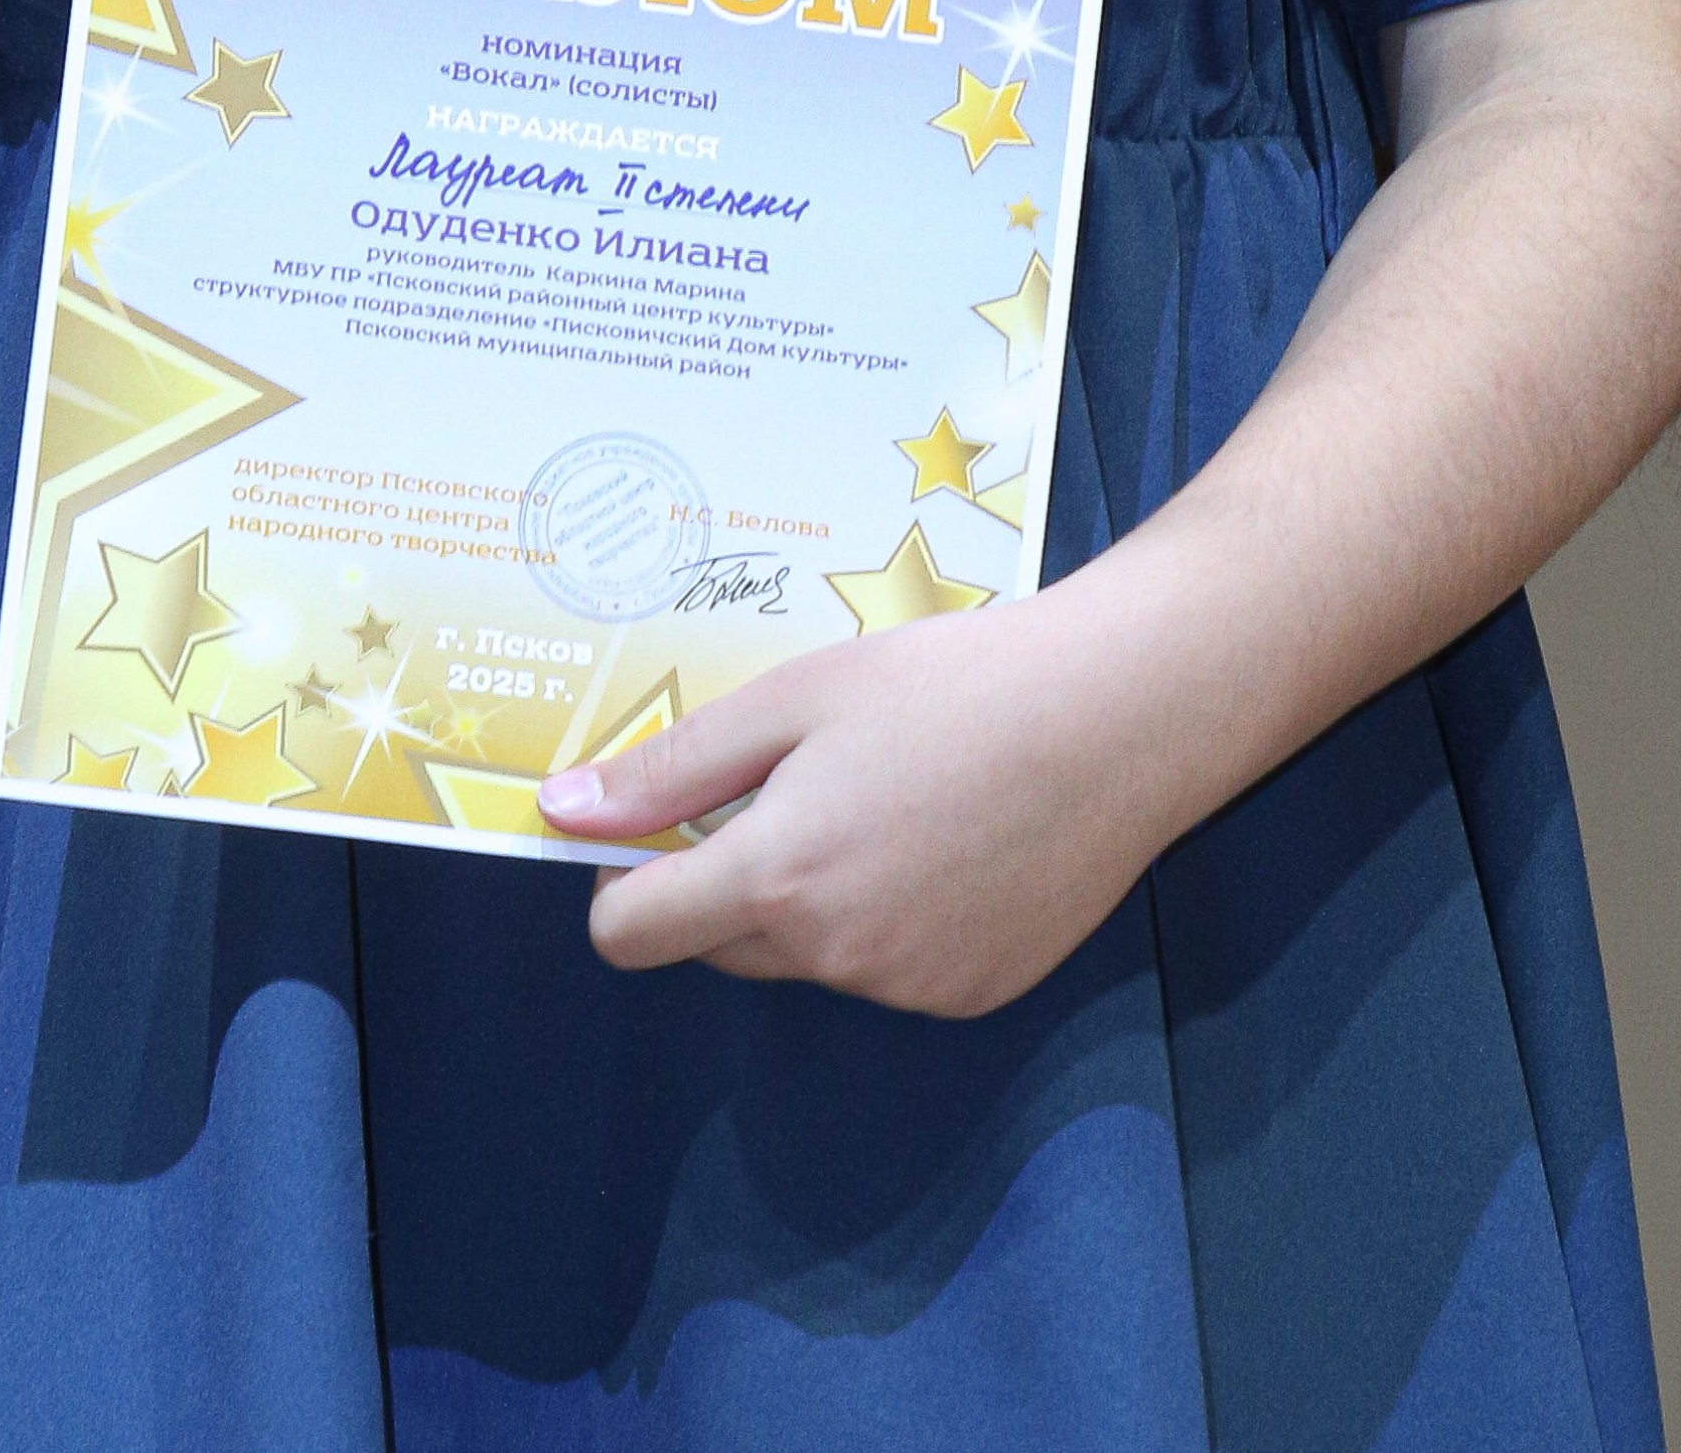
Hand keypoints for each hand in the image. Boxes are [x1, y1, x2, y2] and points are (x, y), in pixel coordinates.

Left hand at [536, 588, 1173, 1017]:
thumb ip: (672, 768)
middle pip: (721, 943)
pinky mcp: (973, 996)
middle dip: (730, 875)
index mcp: (779, 878)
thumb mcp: (795, 698)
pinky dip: (892, 916)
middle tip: (798, 777)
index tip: (656, 825)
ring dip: (816, 895)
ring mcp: (909, 989)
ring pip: (809, 953)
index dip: (623, 882)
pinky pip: (888, 968)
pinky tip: (950, 836)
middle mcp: (837, 956)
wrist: (1119, 715)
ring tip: (893, 792)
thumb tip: (562, 813)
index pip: (631, 936)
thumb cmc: (951, 684)